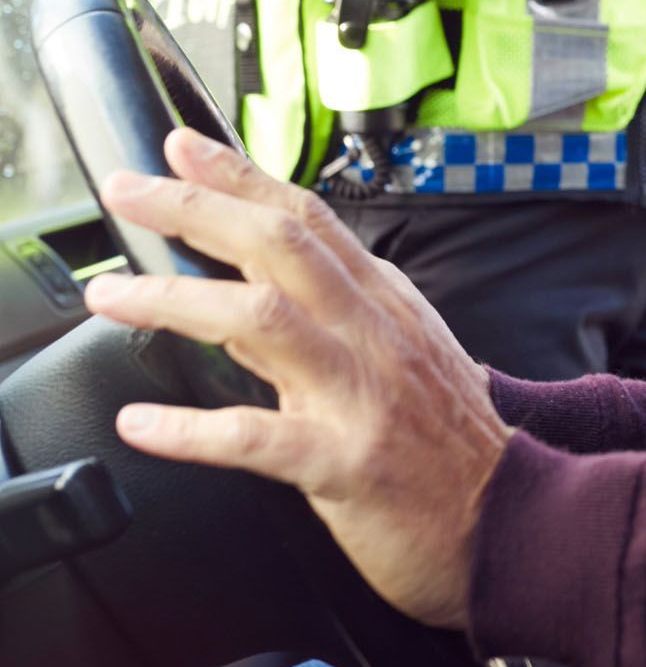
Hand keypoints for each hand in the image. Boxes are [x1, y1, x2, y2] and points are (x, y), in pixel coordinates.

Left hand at [82, 130, 508, 630]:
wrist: (513, 521)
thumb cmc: (450, 447)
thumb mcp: (403, 357)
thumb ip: (329, 320)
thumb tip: (246, 288)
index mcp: (386, 305)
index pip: (309, 220)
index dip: (242, 177)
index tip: (182, 146)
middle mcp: (375, 335)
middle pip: (280, 247)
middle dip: (196, 210)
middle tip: (128, 190)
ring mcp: (363, 395)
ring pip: (262, 322)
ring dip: (175, 302)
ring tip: (111, 297)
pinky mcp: (347, 463)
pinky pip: (257, 437)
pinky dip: (192, 428)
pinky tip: (143, 423)